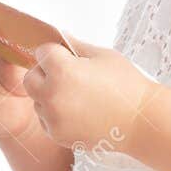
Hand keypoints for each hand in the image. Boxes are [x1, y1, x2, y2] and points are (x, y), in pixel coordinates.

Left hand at [23, 39, 153, 148]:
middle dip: (44, 74)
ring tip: (77, 97)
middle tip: (67, 77)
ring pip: (37, 100)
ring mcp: (53, 117)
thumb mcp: (103, 55)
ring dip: (48, 95)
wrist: (141, 121)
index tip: (67, 57)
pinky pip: (46, 120)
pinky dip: (55, 115)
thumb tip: (61, 35)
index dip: (55, 52)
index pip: (41, 52)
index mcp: (62, 70)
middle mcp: (52, 94)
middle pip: (30, 78)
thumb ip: (76, 45)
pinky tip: (78, 112)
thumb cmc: (126, 85)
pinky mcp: (57, 134)